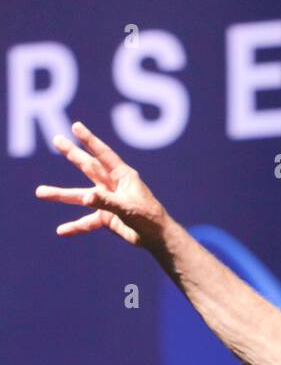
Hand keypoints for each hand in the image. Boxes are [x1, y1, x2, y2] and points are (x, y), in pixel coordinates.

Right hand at [35, 120, 168, 248]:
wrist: (156, 238)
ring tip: (40, 192)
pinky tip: (61, 231)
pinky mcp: (105, 218)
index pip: (103, 154)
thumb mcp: (127, 207)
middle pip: (88, 167)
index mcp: (122, 176)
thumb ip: (106, 201)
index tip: (76, 126)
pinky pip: (87, 221)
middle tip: (57, 140)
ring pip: (80, 196)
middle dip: (72, 154)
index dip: (89, 140)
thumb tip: (84, 197)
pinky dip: (75, 226)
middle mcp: (112, 185)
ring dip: (61, 194)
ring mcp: (106, 201)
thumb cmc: (148, 217)